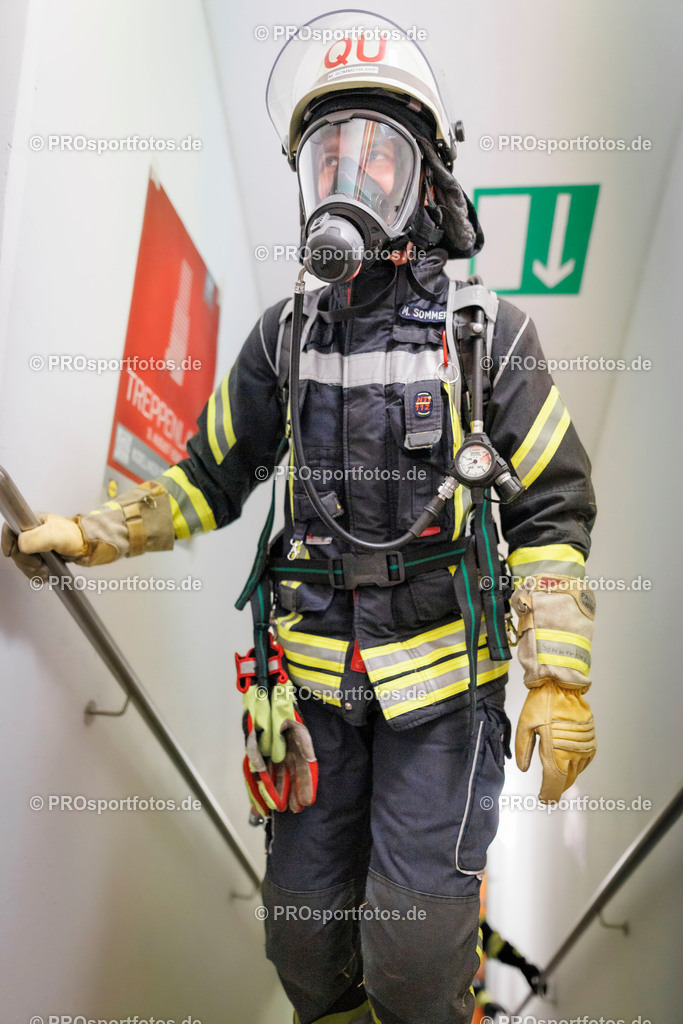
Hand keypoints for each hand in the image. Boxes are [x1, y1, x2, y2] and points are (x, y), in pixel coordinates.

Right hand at [2, 514, 84, 579]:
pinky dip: (36, 574)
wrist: (90, 548)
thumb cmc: (75, 536)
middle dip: (25, 561)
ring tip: (45, 570)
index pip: (10, 529)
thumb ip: (34, 538)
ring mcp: (36, 546)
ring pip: (22, 561)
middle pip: (15, 550)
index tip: (11, 553)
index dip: (7, 541)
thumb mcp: (53, 534)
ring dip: (31, 570)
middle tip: (39, 564)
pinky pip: (31, 568)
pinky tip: (46, 573)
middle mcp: (31, 533)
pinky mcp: (42, 556)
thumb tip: (19, 546)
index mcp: (31, 522)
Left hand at [515, 679, 595, 802]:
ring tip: (555, 776)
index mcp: (556, 752)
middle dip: (557, 787)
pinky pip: (585, 760)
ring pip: (577, 771)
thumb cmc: (542, 703)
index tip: (544, 799)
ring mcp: (585, 747)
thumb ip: (523, 749)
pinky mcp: (591, 740)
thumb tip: (524, 768)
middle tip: (547, 792)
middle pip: (567, 780)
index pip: (555, 783)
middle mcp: (574, 753)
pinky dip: (576, 765)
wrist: (562, 685)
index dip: (549, 794)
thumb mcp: (524, 725)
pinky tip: (568, 762)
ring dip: (567, 776)